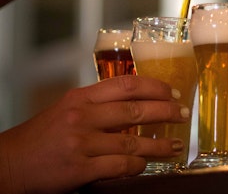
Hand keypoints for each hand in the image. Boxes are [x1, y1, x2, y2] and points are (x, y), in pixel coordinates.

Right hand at [0, 76, 190, 193]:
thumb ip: (98, 105)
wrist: (9, 164)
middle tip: (182, 114)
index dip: (156, 87)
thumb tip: (136, 103)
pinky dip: (136, 166)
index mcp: (81, 97)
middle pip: (136, 111)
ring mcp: (81, 143)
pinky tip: (145, 165)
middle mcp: (83, 116)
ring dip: (158, 145)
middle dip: (166, 112)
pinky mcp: (79, 169)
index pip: (127, 85)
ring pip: (132, 142)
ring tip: (174, 146)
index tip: (173, 92)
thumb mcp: (68, 109)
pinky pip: (119, 166)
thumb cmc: (41, 137)